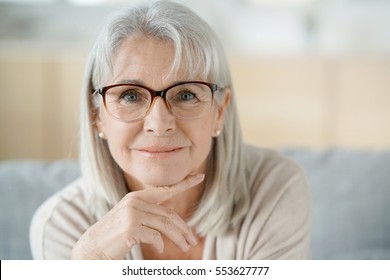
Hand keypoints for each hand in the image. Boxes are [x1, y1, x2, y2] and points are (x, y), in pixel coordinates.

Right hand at [70, 174, 204, 259]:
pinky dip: (161, 245)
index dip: (184, 183)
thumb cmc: (115, 234)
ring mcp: (132, 214)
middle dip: (184, 229)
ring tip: (187, 247)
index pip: (165, 190)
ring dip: (179, 239)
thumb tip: (171, 209)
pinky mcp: (131, 228)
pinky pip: (155, 237)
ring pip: (165, 226)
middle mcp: (135, 202)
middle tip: (193, 241)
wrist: (92, 248)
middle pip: (169, 215)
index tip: (200, 176)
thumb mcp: (133, 218)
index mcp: (137, 197)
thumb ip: (150, 211)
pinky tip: (161, 250)